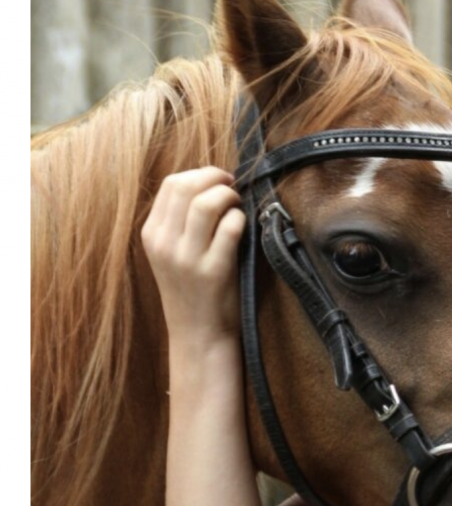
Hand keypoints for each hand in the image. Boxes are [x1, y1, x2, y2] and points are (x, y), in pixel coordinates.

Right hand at [142, 167, 245, 346]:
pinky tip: (242, 227)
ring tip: (236, 207)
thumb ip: (181, 218)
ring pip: (207, 203)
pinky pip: (230, 226)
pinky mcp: (213, 271)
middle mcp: (163, 244)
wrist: (197, 334)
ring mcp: (186, 258)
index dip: (201, 174)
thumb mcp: (171, 251)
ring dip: (229, 196)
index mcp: (151, 234)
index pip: (171, 183)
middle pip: (187, 186)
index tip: (218, 182)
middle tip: (232, 188)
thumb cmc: (191, 286)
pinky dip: (241, 218)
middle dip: (216, 178)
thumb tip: (210, 179)